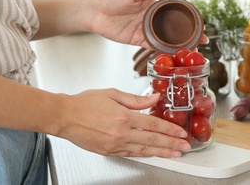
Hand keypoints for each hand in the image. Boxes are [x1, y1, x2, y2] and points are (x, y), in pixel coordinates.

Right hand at [58, 89, 190, 157]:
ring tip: (175, 154)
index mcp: (124, 116)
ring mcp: (115, 144)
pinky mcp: (109, 151)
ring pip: (144, 150)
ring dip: (162, 152)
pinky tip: (154, 155)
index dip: (170, 129)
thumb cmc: (85, 103)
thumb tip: (154, 98)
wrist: (65, 117)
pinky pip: (131, 154)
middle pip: (153, 140)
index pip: (154, 124)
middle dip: (172, 143)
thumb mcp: (112, 94)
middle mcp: (121, 133)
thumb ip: (136, 99)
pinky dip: (145, 155)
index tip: (181, 132)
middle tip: (185, 146)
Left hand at [85, 0, 207, 47]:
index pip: (175, 10)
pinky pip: (154, 46)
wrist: (94, 11)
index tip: (200, 21)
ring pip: (167, 38)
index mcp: (153, 4)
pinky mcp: (138, 40)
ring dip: (180, 43)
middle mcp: (152, 17)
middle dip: (189, 33)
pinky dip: (165, 50)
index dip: (188, 16)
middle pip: (175, 26)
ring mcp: (146, 29)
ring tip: (194, 48)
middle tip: (202, 39)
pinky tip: (176, 54)